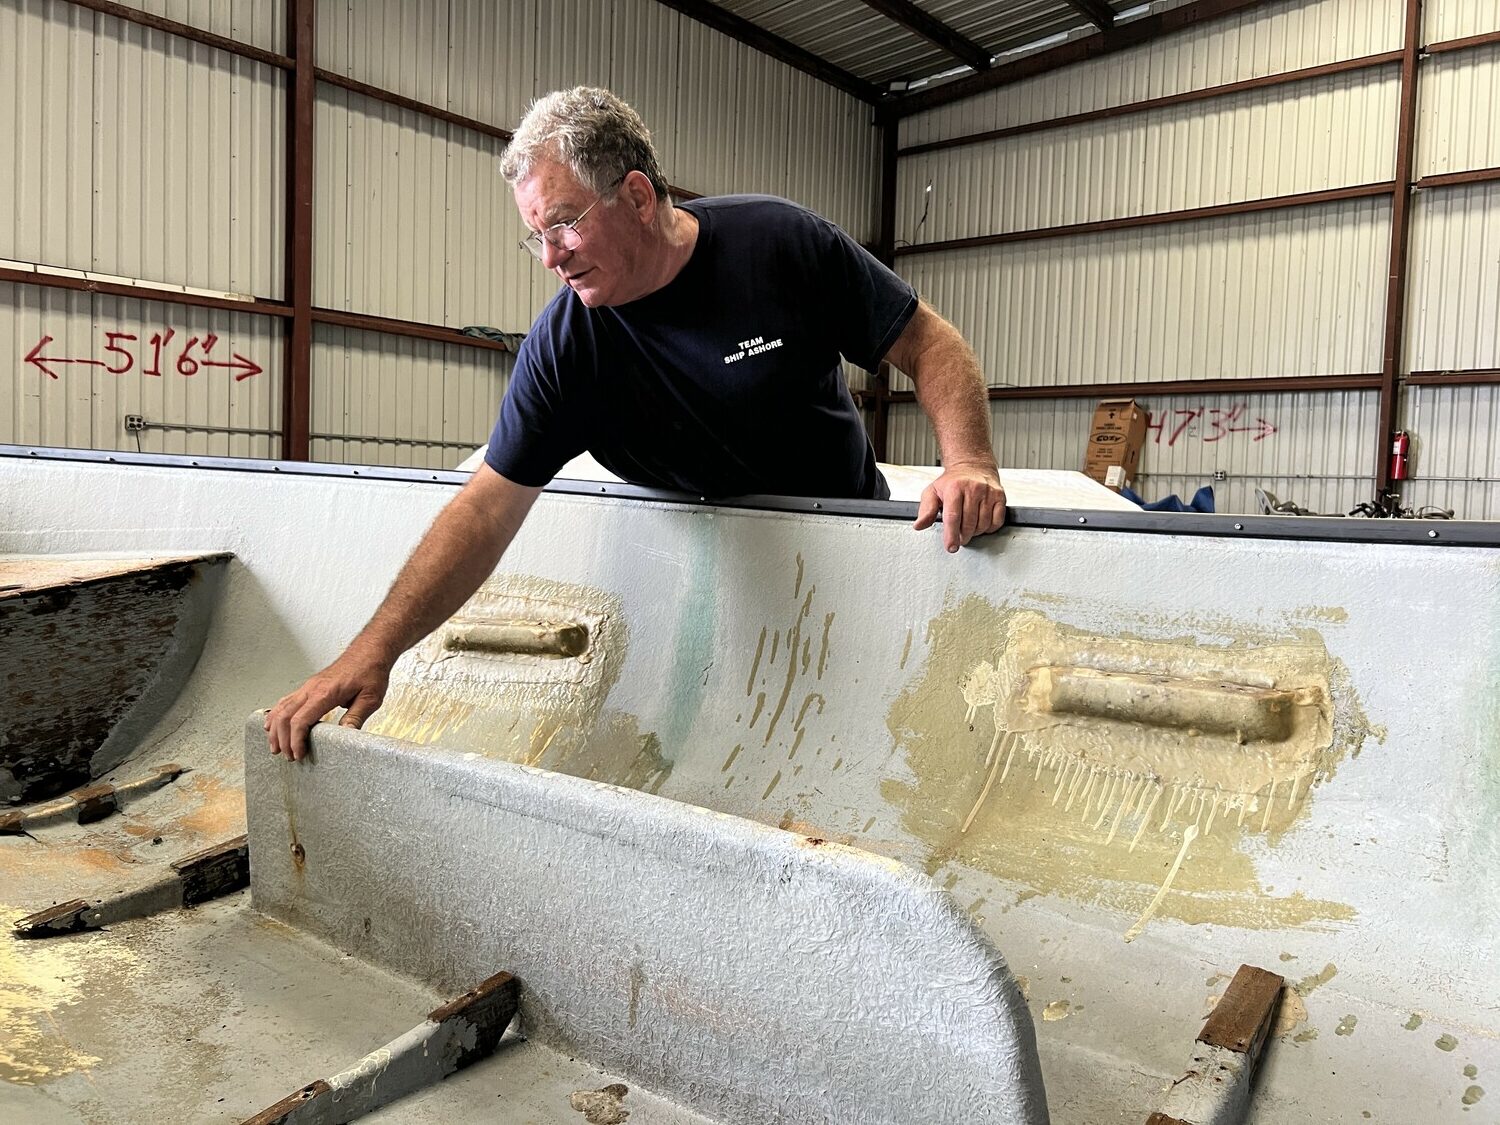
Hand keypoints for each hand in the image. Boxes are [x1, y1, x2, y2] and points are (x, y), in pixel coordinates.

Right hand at [265, 651, 390, 762]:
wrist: (369, 651)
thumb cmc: (370, 670)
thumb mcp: (371, 698)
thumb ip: (356, 717)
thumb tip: (345, 736)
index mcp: (325, 693)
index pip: (300, 720)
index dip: (296, 741)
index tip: (298, 754)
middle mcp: (312, 688)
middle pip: (285, 716)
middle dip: (283, 739)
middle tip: (288, 756)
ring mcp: (308, 686)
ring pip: (281, 708)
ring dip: (275, 729)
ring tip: (276, 746)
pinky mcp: (309, 686)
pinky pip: (286, 700)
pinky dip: (276, 714)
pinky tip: (273, 723)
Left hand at [913, 462, 1006, 551]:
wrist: (972, 465)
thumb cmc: (952, 482)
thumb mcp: (933, 492)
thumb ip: (926, 510)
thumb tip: (919, 525)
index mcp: (954, 488)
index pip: (953, 517)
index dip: (951, 535)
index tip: (951, 547)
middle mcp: (973, 488)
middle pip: (969, 524)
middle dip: (963, 536)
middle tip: (959, 537)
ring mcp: (988, 492)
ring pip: (983, 525)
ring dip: (975, 533)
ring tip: (969, 528)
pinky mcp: (1000, 496)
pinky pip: (997, 521)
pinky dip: (989, 528)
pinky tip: (981, 523)